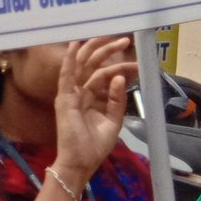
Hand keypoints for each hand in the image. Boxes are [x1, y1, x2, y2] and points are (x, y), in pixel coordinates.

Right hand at [50, 37, 135, 185]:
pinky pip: (66, 75)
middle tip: (124, 40)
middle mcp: (78, 93)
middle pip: (91, 65)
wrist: (80, 162)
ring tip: (111, 39)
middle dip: (106, 51)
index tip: (135, 62)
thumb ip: (116, 100)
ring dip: (96, 50)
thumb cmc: (94, 146)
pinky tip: (75, 45)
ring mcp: (70, 95)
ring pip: (82, 66)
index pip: (102, 75)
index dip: (118, 66)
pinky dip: (69, 60)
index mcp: (89, 99)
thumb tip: (119, 78)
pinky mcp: (64, 99)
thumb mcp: (113, 120)